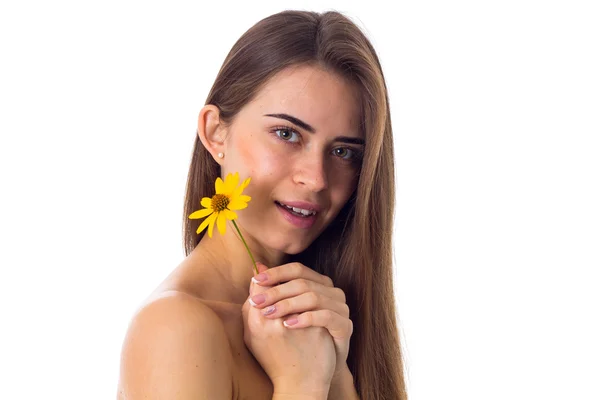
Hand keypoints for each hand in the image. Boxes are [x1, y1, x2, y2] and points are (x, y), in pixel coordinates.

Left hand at [248, 262, 352, 379]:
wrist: (311, 375)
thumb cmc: (292, 341)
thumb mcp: (276, 315)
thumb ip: (269, 291)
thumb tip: (256, 267)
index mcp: (317, 284)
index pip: (297, 270)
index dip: (276, 273)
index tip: (256, 280)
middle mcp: (331, 292)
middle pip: (303, 283)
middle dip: (277, 291)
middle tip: (257, 302)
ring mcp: (340, 308)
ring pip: (314, 297)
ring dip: (288, 304)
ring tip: (269, 314)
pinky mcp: (344, 326)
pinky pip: (326, 316)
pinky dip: (305, 318)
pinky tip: (288, 325)